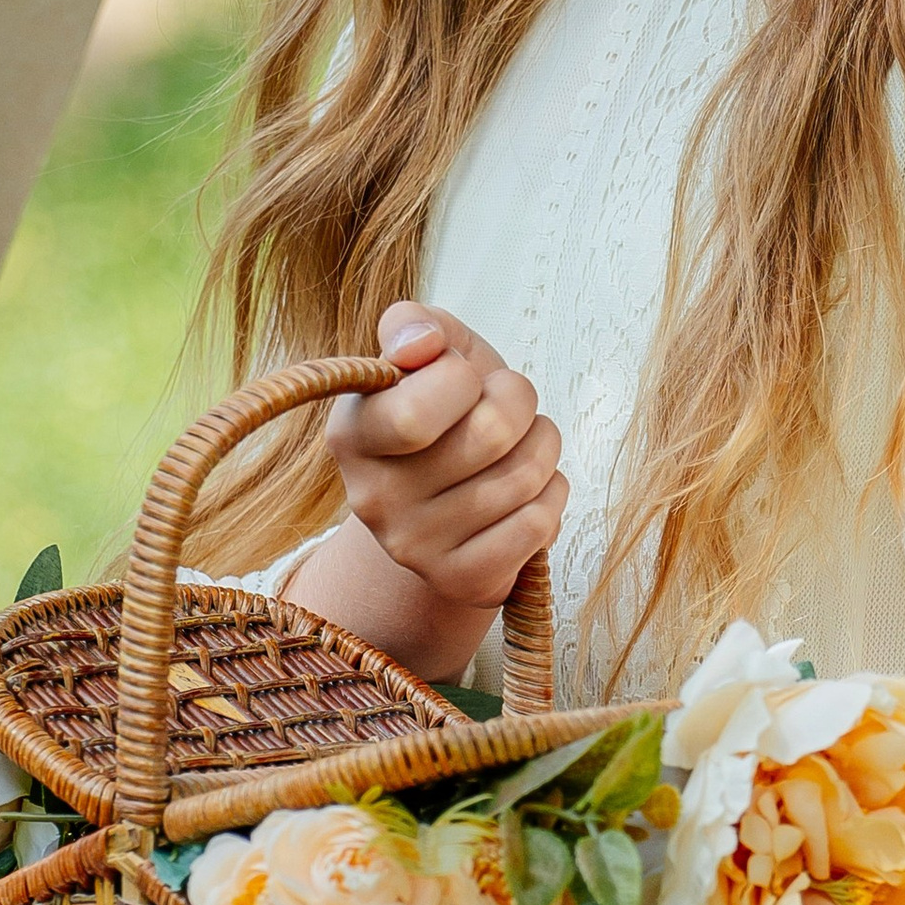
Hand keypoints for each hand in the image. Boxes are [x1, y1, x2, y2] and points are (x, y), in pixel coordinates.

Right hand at [288, 306, 566, 684]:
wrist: (454, 493)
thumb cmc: (449, 408)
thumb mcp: (430, 352)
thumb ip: (415, 324)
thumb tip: (420, 344)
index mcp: (352, 434)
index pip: (418, 412)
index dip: (465, 378)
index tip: (462, 379)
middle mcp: (371, 498)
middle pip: (490, 436)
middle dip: (520, 404)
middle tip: (508, 408)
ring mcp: (414, 548)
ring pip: (525, 478)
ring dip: (543, 447)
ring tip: (520, 446)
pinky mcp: (460, 580)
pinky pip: (539, 525)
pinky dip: (551, 495)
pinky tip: (527, 492)